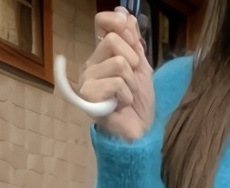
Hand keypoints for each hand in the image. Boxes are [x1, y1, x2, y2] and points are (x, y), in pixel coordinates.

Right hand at [80, 8, 153, 141]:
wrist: (139, 132)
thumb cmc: (139, 103)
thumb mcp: (142, 68)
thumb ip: (133, 42)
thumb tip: (124, 12)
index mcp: (103, 54)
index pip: (102, 21)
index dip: (120, 25)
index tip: (133, 41)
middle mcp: (92, 63)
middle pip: (113, 40)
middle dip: (133, 62)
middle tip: (131, 81)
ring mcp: (88, 78)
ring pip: (119, 63)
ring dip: (131, 82)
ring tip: (127, 96)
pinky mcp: (88, 94)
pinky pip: (116, 82)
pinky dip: (126, 95)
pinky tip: (121, 105)